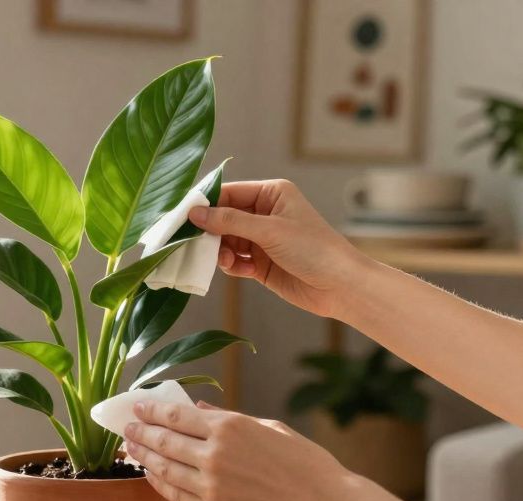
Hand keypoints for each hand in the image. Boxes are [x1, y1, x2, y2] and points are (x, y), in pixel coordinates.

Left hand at [122, 399, 369, 500]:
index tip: (138, 407)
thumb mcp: (269, 427)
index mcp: (230, 428)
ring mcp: (212, 487)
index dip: (152, 410)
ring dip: (145, 458)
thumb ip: (228, 419)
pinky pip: (178, 497)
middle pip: (164, 441)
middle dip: (141, 432)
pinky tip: (153, 476)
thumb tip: (197, 409)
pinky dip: (161, 485)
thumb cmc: (305, 462)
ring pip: (165, 470)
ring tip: (132, 449)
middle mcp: (215, 455)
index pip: (176, 415)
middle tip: (126, 428)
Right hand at [188, 179, 367, 317]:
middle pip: (222, 218)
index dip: (205, 204)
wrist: (339, 286)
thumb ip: (230, 221)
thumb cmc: (313, 249)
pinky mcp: (260, 263)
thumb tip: (195, 213)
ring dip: (220, 252)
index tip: (183, 217)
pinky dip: (232, 266)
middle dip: (210, 232)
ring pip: (225, 241)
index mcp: (271, 194)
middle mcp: (264, 213)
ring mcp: (261, 239)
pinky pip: (234, 260)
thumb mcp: (270, 230)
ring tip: (228, 262)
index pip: (228, 193)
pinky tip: (241, 270)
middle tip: (196, 244)